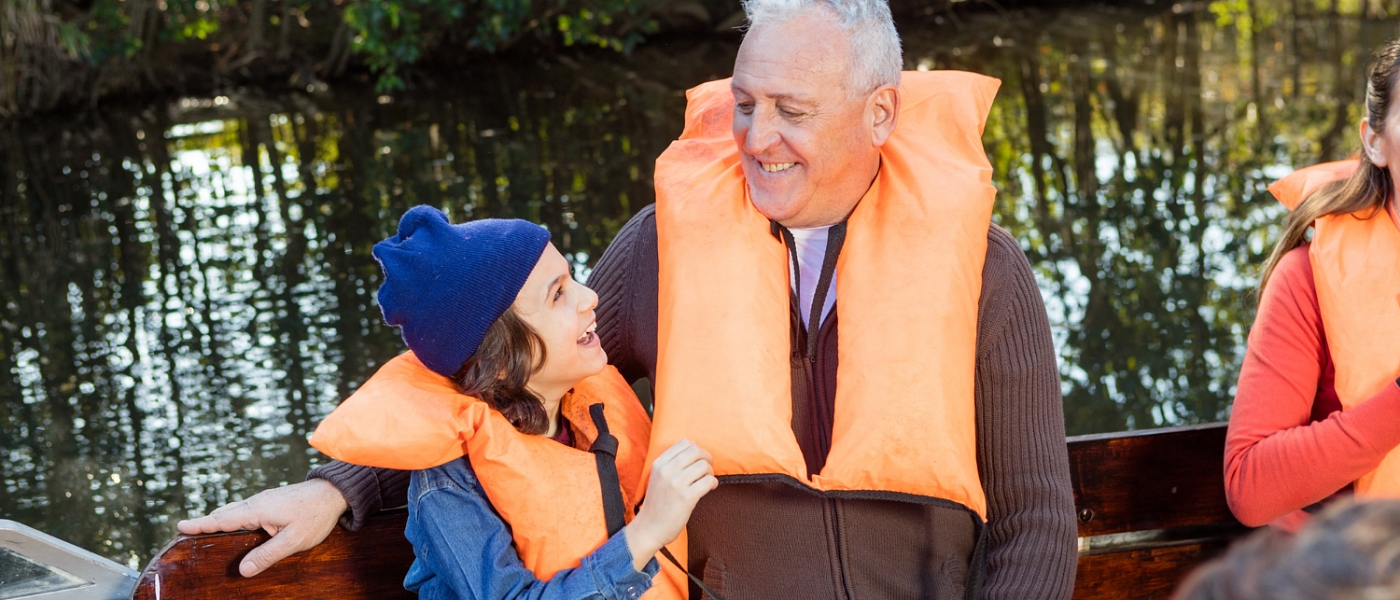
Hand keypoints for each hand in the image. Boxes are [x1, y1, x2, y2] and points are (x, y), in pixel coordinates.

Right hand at [176, 479, 348, 576]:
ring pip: (235, 510)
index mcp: (258, 510)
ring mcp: (264, 500)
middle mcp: (257, 502)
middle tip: (185, 531)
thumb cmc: (316, 515)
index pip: (223, 519)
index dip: (202, 524)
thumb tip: (243, 570)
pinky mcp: (272, 501)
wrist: (334, 492)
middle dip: (205, 522)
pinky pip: (246, 510)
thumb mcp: (294, 540)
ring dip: (219, 519)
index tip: (180, 525)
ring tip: (203, 529)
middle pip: (225, 514)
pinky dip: (233, 517)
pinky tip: (234, 525)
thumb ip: (268, 555)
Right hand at [624, 440, 716, 570]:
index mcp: (659, 464)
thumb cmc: (657, 504)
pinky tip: (710, 489)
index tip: (699, 461)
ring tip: (707, 481)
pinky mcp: (686, 498)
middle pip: (697, 451)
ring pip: (704, 465)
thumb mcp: (657, 478)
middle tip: (707, 470)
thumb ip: (671, 464)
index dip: (697, 450)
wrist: (649, 529)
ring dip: (710, 473)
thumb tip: (697, 451)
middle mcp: (666, 471)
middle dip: (707, 459)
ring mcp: (675, 484)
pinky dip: (713, 483)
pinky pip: (708, 481)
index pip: (685, 443)